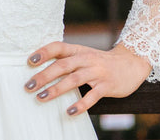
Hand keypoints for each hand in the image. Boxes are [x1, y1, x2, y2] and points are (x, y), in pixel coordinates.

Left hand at [24, 42, 150, 116]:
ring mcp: (97, 73)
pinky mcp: (107, 86)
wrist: (131, 63)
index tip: (29, 62)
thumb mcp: (84, 55)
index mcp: (78, 50)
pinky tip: (69, 112)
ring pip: (74, 80)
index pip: (58, 47)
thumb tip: (40, 68)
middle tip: (28, 86)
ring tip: (41, 97)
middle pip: (62, 65)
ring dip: (56, 89)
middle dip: (44, 76)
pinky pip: (92, 96)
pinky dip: (80, 104)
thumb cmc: (100, 62)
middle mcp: (86, 59)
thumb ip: (67, 60)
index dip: (43, 53)